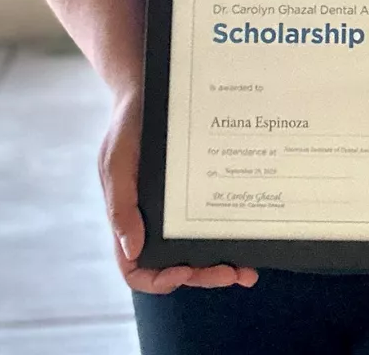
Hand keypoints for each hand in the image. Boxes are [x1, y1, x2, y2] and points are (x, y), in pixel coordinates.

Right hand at [99, 91, 257, 294]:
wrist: (149, 89)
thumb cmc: (127, 125)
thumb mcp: (116, 160)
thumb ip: (121, 205)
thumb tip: (132, 249)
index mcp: (130, 219)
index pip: (136, 269)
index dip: (159, 279)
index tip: (184, 269)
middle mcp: (154, 220)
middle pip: (175, 266)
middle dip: (203, 275)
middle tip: (232, 273)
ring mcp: (176, 208)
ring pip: (197, 249)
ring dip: (221, 263)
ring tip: (248, 269)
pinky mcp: (196, 190)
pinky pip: (211, 219)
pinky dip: (228, 233)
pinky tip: (251, 233)